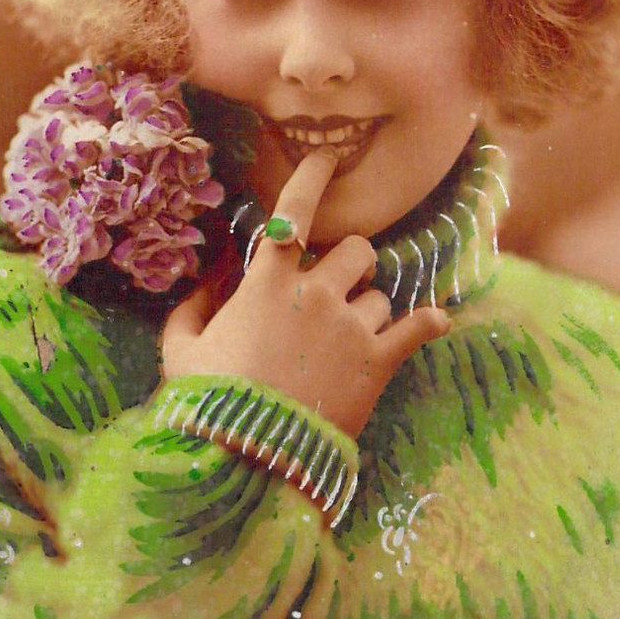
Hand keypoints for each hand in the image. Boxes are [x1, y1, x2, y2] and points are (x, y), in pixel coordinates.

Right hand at [162, 150, 449, 437]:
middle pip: (356, 250)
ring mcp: (351, 326)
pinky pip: (418, 327)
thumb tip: (210, 278)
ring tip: (349, 344)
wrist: (248, 460)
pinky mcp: (378, 362)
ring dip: (369, 310)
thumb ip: (193, 306)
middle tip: (336, 292)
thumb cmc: (209, 403)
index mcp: (267, 284)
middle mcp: (314, 293)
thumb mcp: (181, 351)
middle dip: (349, 265)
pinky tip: (438, 321)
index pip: (293, 214)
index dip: (312, 178)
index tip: (328, 158)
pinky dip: (430, 323)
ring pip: (380, 295)